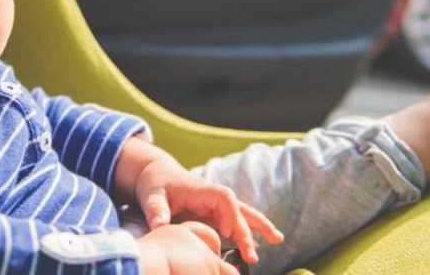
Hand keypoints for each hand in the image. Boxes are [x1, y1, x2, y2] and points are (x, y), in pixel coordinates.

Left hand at [135, 158, 283, 263]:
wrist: (157, 174)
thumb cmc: (156, 182)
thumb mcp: (151, 194)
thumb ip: (156, 209)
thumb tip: (159, 225)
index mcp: (203, 190)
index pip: (225, 199)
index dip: (230, 216)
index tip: (227, 235)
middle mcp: (214, 197)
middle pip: (239, 210)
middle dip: (248, 231)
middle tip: (252, 256)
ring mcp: (216, 205)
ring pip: (243, 215)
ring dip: (259, 227)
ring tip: (278, 240)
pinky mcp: (214, 214)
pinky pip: (235, 222)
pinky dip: (248, 231)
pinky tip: (259, 244)